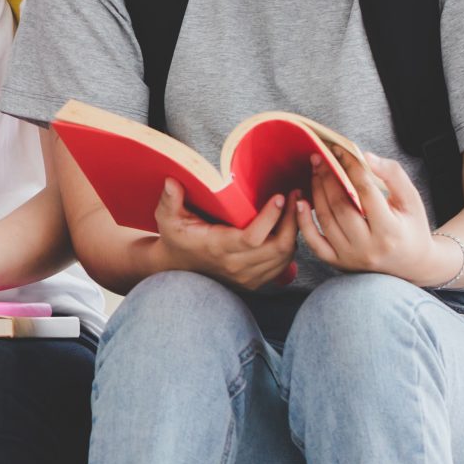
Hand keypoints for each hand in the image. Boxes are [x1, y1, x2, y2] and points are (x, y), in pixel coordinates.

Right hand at [153, 178, 299, 290]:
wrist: (177, 267)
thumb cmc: (176, 237)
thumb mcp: (167, 218)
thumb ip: (170, 200)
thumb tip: (171, 181)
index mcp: (218, 248)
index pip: (253, 238)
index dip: (271, 218)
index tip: (280, 196)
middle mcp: (235, 266)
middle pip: (278, 248)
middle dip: (292, 221)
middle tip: (297, 196)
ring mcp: (247, 277)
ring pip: (285, 256)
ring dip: (295, 232)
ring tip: (296, 207)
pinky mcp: (254, 282)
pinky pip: (283, 265)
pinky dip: (291, 246)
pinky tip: (289, 227)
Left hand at [299, 149, 443, 280]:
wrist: (411, 264)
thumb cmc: (412, 227)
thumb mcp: (411, 200)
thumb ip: (393, 175)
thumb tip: (365, 157)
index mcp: (390, 230)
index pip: (365, 192)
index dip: (350, 167)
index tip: (340, 150)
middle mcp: (368, 247)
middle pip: (340, 206)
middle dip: (328, 178)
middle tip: (320, 159)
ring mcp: (350, 257)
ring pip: (325, 220)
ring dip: (316, 193)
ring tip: (314, 173)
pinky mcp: (337, 263)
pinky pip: (314, 242)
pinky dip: (304, 222)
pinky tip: (300, 202)